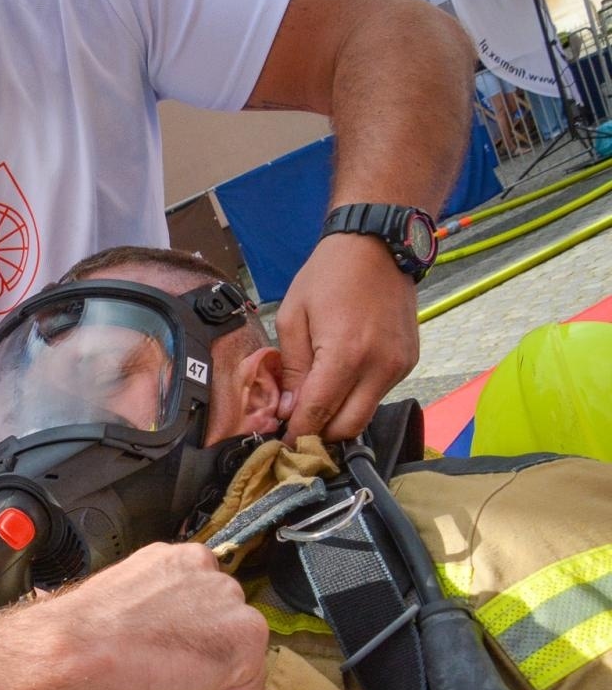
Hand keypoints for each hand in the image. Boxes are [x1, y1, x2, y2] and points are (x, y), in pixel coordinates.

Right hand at [55, 543, 268, 689]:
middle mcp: (207, 572)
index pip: (196, 611)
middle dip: (187, 674)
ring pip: (233, 663)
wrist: (77, 653)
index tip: (149, 670)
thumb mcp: (125, 614)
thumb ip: (155, 621)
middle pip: (217, 635)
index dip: (174, 652)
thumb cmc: (84, 639)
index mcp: (174, 560)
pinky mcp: (246, 637)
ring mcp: (230, 602)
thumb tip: (162, 647)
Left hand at [275, 233, 419, 440]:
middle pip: (348, 426)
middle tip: (296, 428)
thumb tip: (288, 410)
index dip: (297, 433)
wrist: (377, 245)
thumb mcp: (293, 317)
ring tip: (315, 403)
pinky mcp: (409, 361)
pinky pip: (379, 394)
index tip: (281, 444)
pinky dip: (357, 398)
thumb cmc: (327, 276)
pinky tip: (340, 381)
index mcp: (346, 354)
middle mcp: (379, 366)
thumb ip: (291, 369)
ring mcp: (399, 366)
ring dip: (339, 416)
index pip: (319, 412)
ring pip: (365, 414)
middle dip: (319, 433)